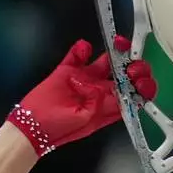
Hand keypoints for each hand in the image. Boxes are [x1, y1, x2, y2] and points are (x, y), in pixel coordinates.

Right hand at [7, 36, 156, 156]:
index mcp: (108, 107)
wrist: (30, 125)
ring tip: (117, 44)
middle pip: (124, 76)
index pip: (133, 94)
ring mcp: (85, 79)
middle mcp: (100, 92)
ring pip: (106, 62)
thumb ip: (98, 103)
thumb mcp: (86, 120)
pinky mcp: (67, 71)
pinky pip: (78, 55)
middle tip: (131, 63)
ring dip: (114, 52)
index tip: (142, 79)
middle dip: (133, 67)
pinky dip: (82, 49)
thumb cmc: (59, 128)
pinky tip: (83, 48)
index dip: (142, 86)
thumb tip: (100, 88)